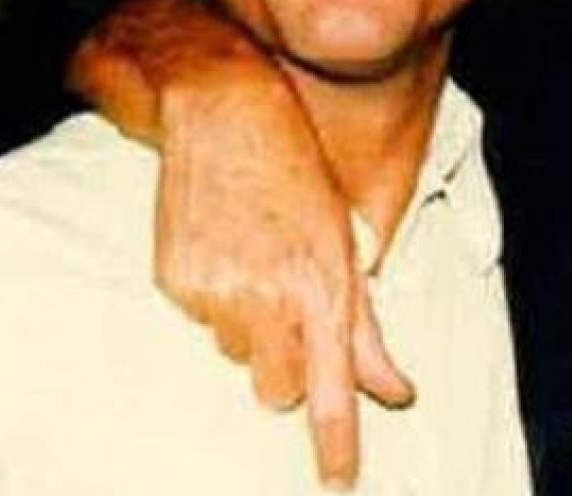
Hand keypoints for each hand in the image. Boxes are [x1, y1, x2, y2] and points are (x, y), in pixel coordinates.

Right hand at [154, 61, 413, 489]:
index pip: (330, 389)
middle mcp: (270, 298)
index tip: (340, 483)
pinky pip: (202, 322)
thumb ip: (366, 329)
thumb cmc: (299, 174)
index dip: (335, 443)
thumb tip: (396, 392)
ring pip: (237, 354)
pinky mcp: (175, 282)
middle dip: (287, 368)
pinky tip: (226, 249)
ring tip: (257, 261)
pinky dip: (217, 299)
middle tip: (290, 312)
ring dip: (251, 328)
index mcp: (323, 288)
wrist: (226, 112)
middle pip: (276, 388)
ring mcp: (217, 293)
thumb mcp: (345, 245)